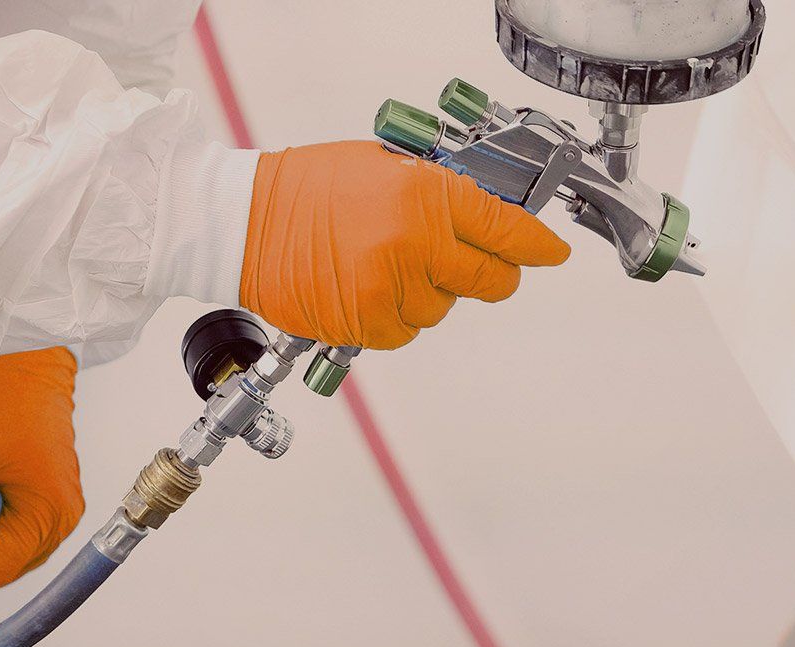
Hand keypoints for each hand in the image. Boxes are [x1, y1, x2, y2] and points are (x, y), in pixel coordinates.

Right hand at [240, 141, 570, 348]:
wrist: (242, 223)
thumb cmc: (306, 189)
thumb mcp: (386, 167)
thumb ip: (439, 193)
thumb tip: (485, 216)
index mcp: (427, 196)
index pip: (507, 229)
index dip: (537, 245)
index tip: (552, 252)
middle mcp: (416, 243)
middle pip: (491, 280)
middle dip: (490, 274)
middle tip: (470, 265)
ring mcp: (392, 288)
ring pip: (445, 308)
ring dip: (429, 294)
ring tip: (387, 265)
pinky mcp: (367, 323)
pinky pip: (407, 332)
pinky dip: (395, 318)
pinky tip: (369, 290)